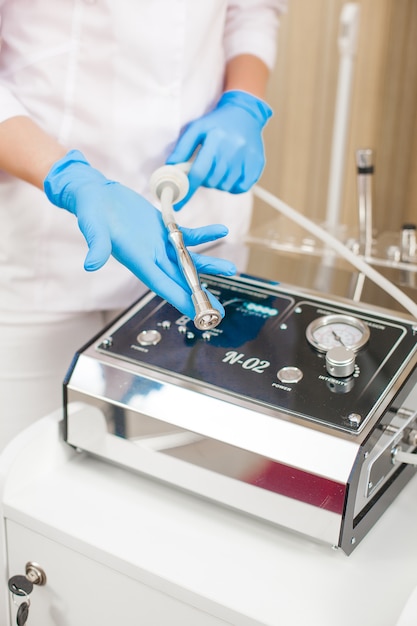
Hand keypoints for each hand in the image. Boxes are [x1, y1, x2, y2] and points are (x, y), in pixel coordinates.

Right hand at [43, 150, 235, 318]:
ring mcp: (159, 243)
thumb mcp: (93, 227)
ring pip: (188, 259)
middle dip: (199, 295)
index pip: (163, 285)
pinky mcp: (163, 228)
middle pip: (180, 280)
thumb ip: (97, 245)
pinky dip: (205, 234)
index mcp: (137, 260)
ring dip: (209, 265)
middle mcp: (151, 256)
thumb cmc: (91, 211)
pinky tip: (221, 231)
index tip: (198, 314)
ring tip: (231, 269)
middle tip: (219, 310)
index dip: (181, 299)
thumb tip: (91, 263)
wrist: (95, 194)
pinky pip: (188, 234)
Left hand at [166, 90, 271, 208]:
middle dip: (204, 181)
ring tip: (219, 168)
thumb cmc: (217, 123)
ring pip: (225, 186)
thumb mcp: (197, 129)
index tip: (178, 204)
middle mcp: (234, 149)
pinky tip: (230, 173)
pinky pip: (241, 188)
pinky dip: (232, 186)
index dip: (187, 190)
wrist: (246, 114)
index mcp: (217, 139)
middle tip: (205, 169)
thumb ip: (182, 149)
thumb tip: (170, 168)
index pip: (199, 172)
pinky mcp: (257, 165)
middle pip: (212, 181)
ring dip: (218, 183)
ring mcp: (248, 158)